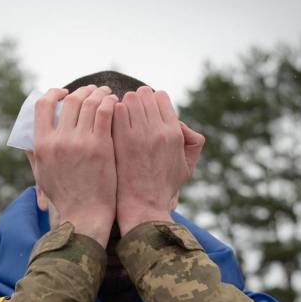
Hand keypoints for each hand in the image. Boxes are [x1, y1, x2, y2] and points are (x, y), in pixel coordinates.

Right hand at [29, 85, 117, 246]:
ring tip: (106, 93)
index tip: (63, 92)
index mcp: (42, 145)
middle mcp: (59, 140)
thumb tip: (27, 140)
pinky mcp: (101, 146)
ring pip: (90, 103)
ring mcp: (80, 142)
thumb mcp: (42, 176)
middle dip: (82, 90)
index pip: (42, 105)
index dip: (53, 93)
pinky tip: (115, 105)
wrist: (85, 216)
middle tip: (92, 89)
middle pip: (70, 100)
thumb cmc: (64, 198)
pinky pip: (106, 114)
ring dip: (99, 93)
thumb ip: (34, 156)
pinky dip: (110, 104)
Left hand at [112, 86, 203, 235]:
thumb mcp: (186, 166)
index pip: (160, 96)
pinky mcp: (121, 140)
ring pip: (129, 100)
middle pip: (144, 94)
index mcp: (174, 132)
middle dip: (136, 99)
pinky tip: (108, 123)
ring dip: (123, 104)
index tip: (143, 108)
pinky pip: (116, 112)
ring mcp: (139, 134)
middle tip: (128, 110)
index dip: (151, 100)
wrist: (143, 206)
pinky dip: (111, 113)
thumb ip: (191, 143)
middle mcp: (159, 130)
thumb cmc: (163, 188)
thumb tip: (181, 124)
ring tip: (118, 115)